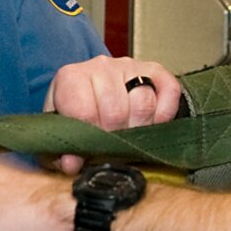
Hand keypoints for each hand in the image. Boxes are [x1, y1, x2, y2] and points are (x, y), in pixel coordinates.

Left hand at [44, 57, 182, 171]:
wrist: (92, 90)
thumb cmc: (75, 114)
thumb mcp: (62, 133)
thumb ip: (61, 151)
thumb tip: (73, 164)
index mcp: (71, 78)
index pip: (84, 112)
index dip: (92, 137)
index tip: (92, 147)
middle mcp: (100, 66)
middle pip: (117, 110)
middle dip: (117, 136)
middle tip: (113, 144)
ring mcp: (129, 66)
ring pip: (144, 103)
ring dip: (141, 128)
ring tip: (130, 134)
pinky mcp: (154, 70)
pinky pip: (169, 91)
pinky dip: (165, 114)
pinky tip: (152, 123)